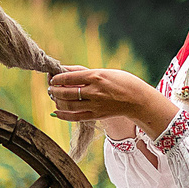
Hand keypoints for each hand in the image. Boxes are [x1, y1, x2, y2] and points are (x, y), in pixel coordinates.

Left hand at [47, 67, 175, 138]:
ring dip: (57, 101)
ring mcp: (95, 105)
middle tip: (51, 88)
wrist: (137, 99)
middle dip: (54, 90)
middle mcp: (94, 91)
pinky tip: (56, 111)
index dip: (56, 79)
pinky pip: (75, 117)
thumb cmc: (121, 81)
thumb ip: (82, 72)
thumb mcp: (103, 71)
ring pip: (68, 105)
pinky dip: (63, 115)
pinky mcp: (96, 115)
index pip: (68, 77)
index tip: (52, 78)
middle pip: (66, 92)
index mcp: (96, 76)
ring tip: (54, 97)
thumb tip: (63, 70)